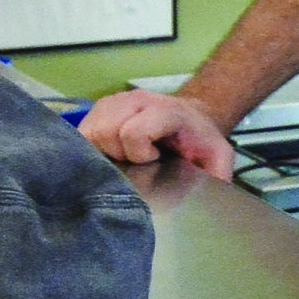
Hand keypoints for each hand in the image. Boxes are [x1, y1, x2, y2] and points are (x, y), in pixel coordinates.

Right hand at [79, 86, 237, 178]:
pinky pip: (80, 131)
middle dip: (118, 155)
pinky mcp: (98, 108)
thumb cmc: (200, 141)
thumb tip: (211, 198)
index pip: (135, 132)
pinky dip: (90, 147)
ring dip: (102, 151)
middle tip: (135, 163)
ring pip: (91, 132)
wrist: (191, 116)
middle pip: (107, 133)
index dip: (139, 153)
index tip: (152, 162)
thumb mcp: (218, 157)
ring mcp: (115, 102)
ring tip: (122, 159)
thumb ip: (218, 175)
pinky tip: (107, 154)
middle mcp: (137, 101)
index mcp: (166, 112)